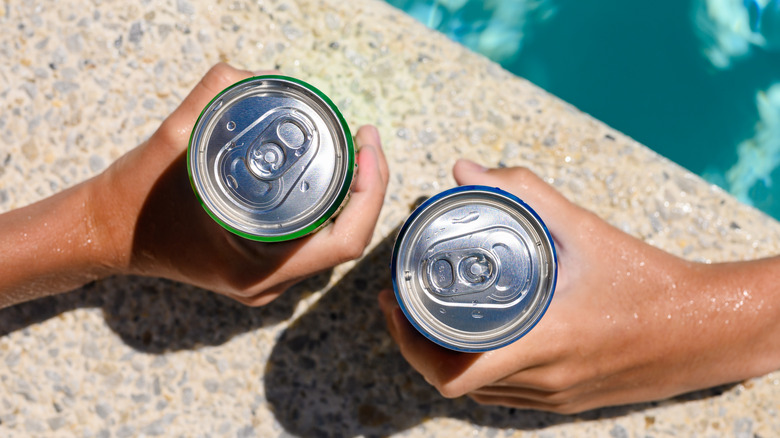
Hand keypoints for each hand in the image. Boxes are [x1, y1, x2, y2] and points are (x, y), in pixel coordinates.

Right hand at [91, 63, 388, 305]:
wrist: (106, 233)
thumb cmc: (135, 199)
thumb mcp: (172, 140)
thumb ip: (215, 97)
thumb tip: (261, 75)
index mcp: (255, 266)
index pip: (344, 240)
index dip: (370, 191)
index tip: (367, 144)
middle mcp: (267, 283)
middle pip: (345, 239)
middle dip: (368, 187)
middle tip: (365, 139)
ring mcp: (266, 280)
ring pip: (332, 242)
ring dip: (351, 197)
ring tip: (354, 151)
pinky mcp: (261, 270)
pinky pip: (312, 242)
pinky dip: (328, 208)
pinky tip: (327, 174)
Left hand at [379, 159, 779, 412]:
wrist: (704, 330)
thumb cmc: (648, 281)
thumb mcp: (585, 230)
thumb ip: (524, 194)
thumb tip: (465, 169)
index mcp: (541, 345)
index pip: (451, 373)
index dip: (409, 345)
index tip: (393, 304)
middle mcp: (541, 381)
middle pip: (452, 382)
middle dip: (416, 346)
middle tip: (401, 303)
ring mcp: (553, 397)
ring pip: (477, 392)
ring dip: (444, 358)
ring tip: (429, 315)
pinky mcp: (564, 400)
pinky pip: (504, 394)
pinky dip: (478, 369)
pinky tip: (475, 335)